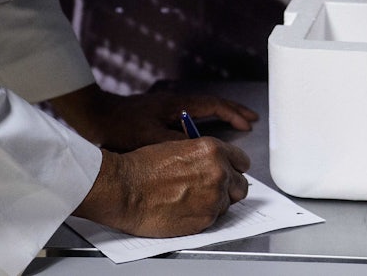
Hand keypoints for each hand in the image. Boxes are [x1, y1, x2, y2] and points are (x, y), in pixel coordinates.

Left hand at [50, 84, 258, 151]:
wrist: (93, 116)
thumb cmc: (118, 126)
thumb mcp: (149, 138)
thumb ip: (176, 142)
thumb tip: (200, 148)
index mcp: (176, 104)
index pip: (213, 105)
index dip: (233, 114)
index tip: (248, 123)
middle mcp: (175, 102)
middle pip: (212, 104)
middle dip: (233, 111)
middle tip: (251, 118)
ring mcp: (167, 107)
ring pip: (202, 109)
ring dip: (220, 115)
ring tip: (235, 122)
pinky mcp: (158, 114)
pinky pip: (190, 114)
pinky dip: (204, 120)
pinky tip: (204, 130)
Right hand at [74, 138, 249, 236]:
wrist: (125, 189)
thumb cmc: (143, 167)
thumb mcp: (179, 147)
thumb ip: (204, 157)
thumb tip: (217, 165)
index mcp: (213, 150)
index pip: (242, 161)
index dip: (234, 169)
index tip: (230, 173)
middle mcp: (219, 172)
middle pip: (241, 186)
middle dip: (229, 189)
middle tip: (211, 191)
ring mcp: (213, 197)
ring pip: (227, 204)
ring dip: (214, 204)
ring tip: (189, 200)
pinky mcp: (205, 219)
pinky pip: (213, 219)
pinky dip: (202, 217)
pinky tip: (183, 210)